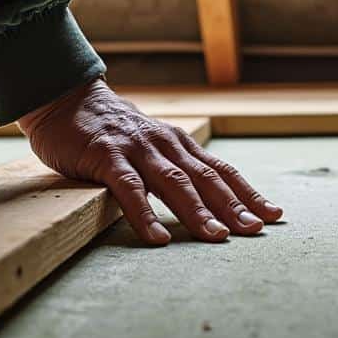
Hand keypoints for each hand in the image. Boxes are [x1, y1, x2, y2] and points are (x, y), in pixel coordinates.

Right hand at [18, 78, 282, 244]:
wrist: (64, 98)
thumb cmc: (107, 131)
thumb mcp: (149, 145)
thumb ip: (172, 166)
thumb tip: (204, 198)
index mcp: (178, 144)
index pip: (221, 171)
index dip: (248, 193)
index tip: (273, 215)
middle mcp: (165, 144)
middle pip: (206, 179)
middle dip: (234, 205)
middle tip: (256, 230)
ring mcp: (137, 149)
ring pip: (175, 183)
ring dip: (198, 212)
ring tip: (217, 237)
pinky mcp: (106, 156)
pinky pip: (130, 189)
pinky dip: (145, 215)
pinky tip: (158, 239)